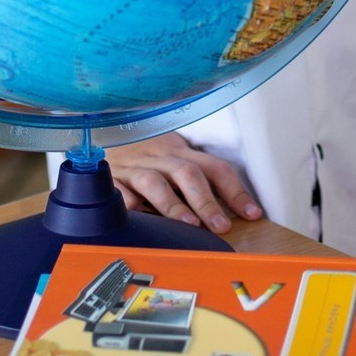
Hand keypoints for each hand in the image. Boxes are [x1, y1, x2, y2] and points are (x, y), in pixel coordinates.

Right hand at [107, 133, 263, 234]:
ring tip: (189, 225)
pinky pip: (119, 191)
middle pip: (186, 172)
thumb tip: (227, 215)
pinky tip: (140, 219)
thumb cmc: (144, 155)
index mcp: (180, 151)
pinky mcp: (111, 178)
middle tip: (221, 226)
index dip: (235, 191)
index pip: (214, 167)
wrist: (102, 130)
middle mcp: (158, 156)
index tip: (252, 214)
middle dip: (206, 201)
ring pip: (154, 181)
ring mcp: (133, 166)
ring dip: (174, 205)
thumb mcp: (171, 159)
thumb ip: (194, 181)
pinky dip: (130, 205)